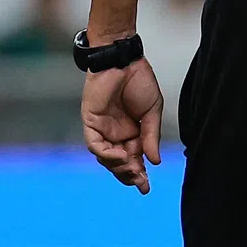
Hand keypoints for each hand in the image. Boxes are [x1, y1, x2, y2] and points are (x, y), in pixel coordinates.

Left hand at [81, 58, 162, 194]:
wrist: (124, 59)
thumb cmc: (139, 80)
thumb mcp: (152, 112)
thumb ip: (151, 137)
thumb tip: (155, 162)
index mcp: (132, 132)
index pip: (134, 160)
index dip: (139, 175)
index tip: (146, 187)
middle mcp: (116, 132)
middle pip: (119, 163)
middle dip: (129, 175)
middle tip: (141, 182)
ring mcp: (103, 127)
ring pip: (105, 157)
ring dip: (118, 167)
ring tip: (132, 168)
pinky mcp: (91, 119)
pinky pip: (94, 143)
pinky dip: (105, 153)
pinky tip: (119, 155)